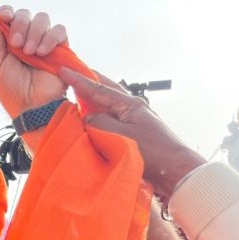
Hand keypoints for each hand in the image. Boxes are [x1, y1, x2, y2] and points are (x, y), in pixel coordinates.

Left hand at [0, 7, 67, 152]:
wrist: (33, 106)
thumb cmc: (11, 89)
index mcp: (9, 41)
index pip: (9, 15)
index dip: (6, 12)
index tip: (3, 17)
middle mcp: (26, 38)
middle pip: (25, 14)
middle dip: (20, 25)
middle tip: (16, 45)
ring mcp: (44, 42)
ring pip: (42, 19)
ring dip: (34, 32)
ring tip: (30, 53)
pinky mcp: (61, 48)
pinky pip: (59, 30)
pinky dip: (50, 37)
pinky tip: (43, 53)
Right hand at [58, 67, 205, 197]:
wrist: (175, 170)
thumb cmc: (153, 152)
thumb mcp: (120, 135)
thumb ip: (99, 122)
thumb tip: (86, 117)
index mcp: (129, 104)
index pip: (98, 88)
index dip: (79, 79)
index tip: (63, 69)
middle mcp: (132, 108)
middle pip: (105, 90)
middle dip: (88, 82)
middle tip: (71, 75)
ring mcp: (134, 120)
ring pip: (108, 104)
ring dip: (93, 99)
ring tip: (77, 95)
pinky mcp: (134, 133)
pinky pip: (111, 119)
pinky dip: (99, 115)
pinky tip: (92, 120)